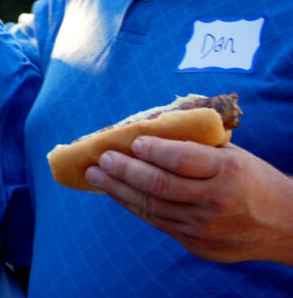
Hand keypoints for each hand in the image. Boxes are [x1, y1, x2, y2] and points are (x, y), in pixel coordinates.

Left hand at [86, 137, 292, 264]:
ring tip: (96, 175)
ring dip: (118, 190)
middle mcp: (215, 201)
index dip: (153, 151)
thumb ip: (195, 145)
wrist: (285, 226)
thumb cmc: (251, 179)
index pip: (181, 159)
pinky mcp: (196, 244)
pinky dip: (133, 206)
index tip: (132, 142)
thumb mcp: (232, 154)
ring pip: (152, 208)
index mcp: (227, 171)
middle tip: (101, 159)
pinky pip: (157, 222)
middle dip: (124, 171)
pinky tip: (117, 192)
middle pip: (159, 186)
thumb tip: (147, 127)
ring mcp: (204, 227)